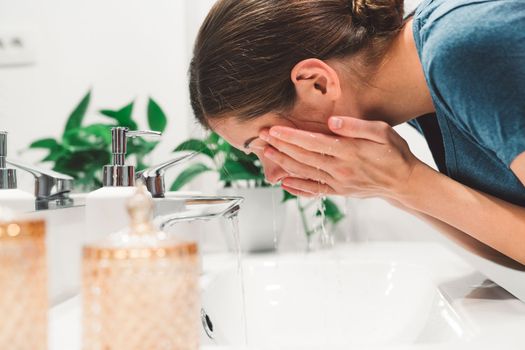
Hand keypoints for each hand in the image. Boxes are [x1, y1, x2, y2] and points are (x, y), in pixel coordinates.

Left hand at [259, 116, 420, 200]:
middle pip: (303, 157)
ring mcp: (338, 183)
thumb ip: (356, 127)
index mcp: (348, 152)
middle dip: (280, 146)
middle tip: (262, 136)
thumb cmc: (395, 153)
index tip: (273, 130)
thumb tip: (332, 123)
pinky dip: (297, 187)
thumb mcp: (382, 132)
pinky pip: (313, 190)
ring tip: (267, 153)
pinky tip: (283, 182)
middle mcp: (340, 169)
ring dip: (283, 163)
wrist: (404, 183)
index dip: (290, 136)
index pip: (312, 143)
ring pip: (304, 173)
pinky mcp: (339, 192)